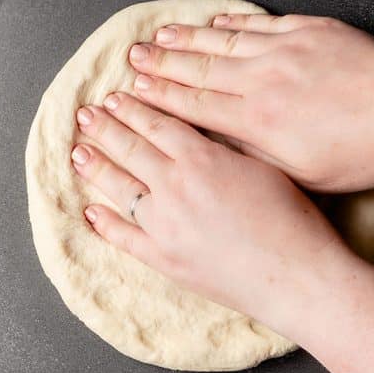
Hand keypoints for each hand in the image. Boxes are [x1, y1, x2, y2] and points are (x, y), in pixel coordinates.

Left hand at [70, 92, 347, 336]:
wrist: (295, 275)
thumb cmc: (291, 220)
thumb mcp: (262, 166)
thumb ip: (224, 149)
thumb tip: (197, 138)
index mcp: (202, 159)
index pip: (158, 124)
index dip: (135, 108)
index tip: (117, 96)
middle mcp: (175, 187)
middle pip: (131, 149)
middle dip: (106, 128)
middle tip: (86, 115)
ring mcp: (164, 225)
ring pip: (120, 188)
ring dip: (96, 167)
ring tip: (79, 152)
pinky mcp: (164, 258)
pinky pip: (124, 237)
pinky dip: (105, 224)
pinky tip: (91, 212)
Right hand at [125, 13, 373, 191]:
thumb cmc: (364, 152)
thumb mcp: (304, 176)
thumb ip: (257, 161)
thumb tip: (218, 150)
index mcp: (259, 123)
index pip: (195, 107)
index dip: (159, 98)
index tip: (133, 92)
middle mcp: (264, 81)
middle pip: (199, 70)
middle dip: (160, 65)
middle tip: (131, 59)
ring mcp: (285, 51)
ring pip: (222, 43)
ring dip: (186, 40)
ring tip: (158, 36)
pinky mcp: (308, 31)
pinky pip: (257, 25)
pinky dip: (230, 23)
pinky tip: (212, 22)